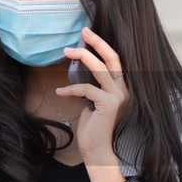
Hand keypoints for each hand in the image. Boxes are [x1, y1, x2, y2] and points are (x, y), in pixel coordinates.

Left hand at [54, 26, 128, 165]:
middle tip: (84, 31)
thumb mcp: (91, 101)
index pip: (114, 60)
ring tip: (67, 51)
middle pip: (112, 58)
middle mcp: (122, 90)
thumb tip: (77, 67)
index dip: (102, 45)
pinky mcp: (108, 105)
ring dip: (82, 57)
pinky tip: (60, 91)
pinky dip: (70, 88)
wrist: (96, 150)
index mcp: (120, 87)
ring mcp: (117, 97)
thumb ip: (91, 85)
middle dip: (97, 42)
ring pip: (100, 68)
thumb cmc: (92, 127)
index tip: (88, 33)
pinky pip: (86, 88)